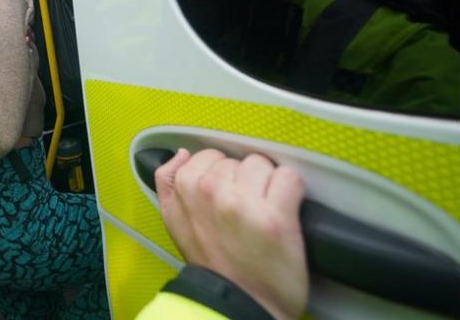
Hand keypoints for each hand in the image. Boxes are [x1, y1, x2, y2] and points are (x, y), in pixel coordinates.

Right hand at [156, 148, 307, 319]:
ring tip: (264, 211)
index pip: (210, 156)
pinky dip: (292, 193)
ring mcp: (242, 202)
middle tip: (246, 211)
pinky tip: (284, 212)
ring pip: (263, 165)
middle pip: (239, 161)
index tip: (226, 197)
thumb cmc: (212, 266)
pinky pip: (289, 178)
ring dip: (268, 185)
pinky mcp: (275, 215)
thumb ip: (168, 184)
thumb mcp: (174, 224)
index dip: (221, 176)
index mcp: (185, 188)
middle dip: (244, 181)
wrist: (239, 304)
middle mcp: (210, 191)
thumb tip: (181, 154)